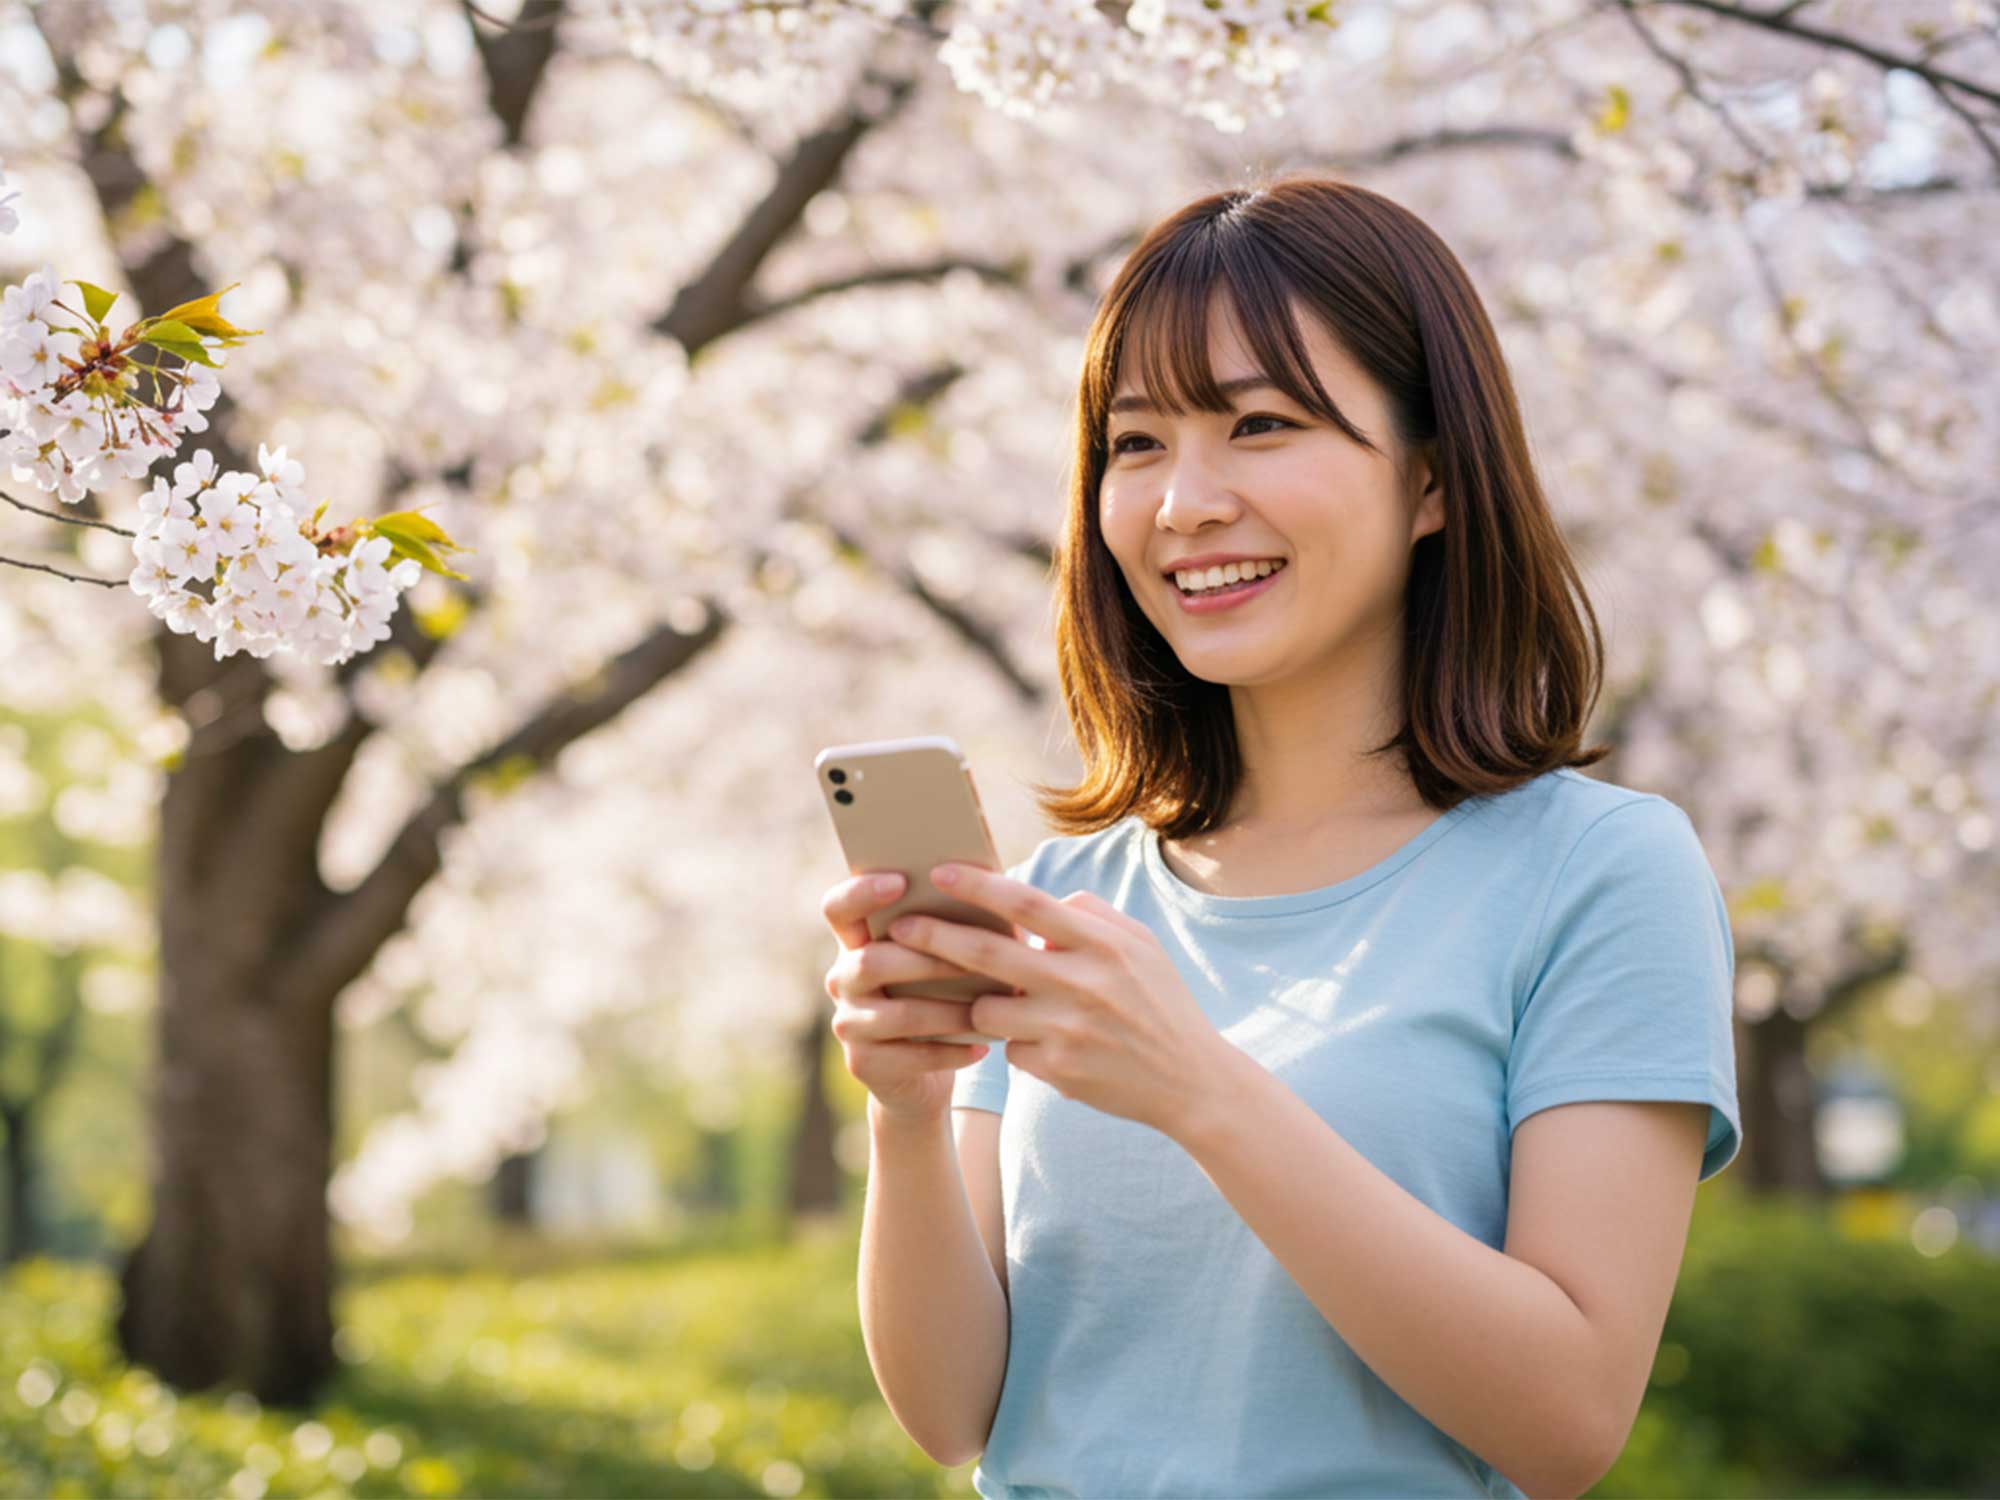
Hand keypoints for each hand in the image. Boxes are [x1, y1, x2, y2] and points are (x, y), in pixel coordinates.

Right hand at [820, 870, 997, 1124]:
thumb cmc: (941, 993)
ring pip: (897, 1013)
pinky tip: (982, 1046)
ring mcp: (848, 1023)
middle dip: (927, 959)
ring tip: (988, 1010)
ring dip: (948, 1011)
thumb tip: (1000, 886)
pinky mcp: (863, 1063)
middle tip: (978, 956)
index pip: (838, 907)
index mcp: (856, 941)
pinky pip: (910, 1056)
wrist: (920, 1070)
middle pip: (870, 961)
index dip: (861, 892)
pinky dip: (951, 1051)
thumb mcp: (941, 957)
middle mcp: (842, 979)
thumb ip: (954, 923)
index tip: (902, 881)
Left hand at [886, 862, 1226, 1136]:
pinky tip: (1041, 1045)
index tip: (939, 872)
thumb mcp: (1139, 946)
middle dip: (936, 938)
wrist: (1191, 1082)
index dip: (979, 887)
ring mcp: (1067, 1031)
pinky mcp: (1057, 1071)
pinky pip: (1010, 1051)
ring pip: (987, 1011)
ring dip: (976, 1004)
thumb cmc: (1160, 1003)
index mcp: (1103, 945)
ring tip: (989, 1001)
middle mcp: (1082, 984)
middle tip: (899, 928)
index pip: (1028, 904)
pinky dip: (1015, 1045)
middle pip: (989, 955)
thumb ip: (1089, 914)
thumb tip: (1037, 897)